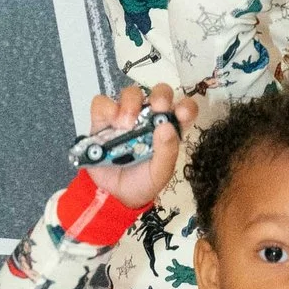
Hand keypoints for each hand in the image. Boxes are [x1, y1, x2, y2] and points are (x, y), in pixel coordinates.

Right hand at [83, 82, 186, 213]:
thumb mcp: (160, 173)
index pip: (184, 109)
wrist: (113, 195)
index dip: (186, 106)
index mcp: (169, 129)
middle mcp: (149, 118)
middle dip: (161, 95)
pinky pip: (102, 102)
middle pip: (159, 93)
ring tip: (127, 124)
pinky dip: (107, 108)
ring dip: (131, 102)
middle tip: (157, 106)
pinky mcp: (103, 119)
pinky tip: (111, 123)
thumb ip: (166, 152)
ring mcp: (126, 116)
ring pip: (131, 92)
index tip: (181, 113)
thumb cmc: (142, 182)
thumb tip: (167, 127)